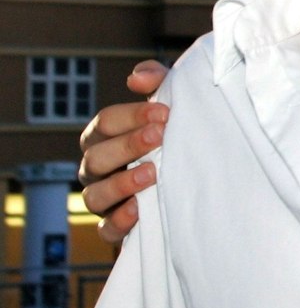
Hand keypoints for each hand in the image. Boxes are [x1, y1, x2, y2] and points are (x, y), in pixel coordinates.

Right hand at [78, 60, 169, 243]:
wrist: (197, 177)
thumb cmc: (174, 133)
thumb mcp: (168, 104)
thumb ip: (156, 81)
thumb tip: (137, 78)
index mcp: (105, 137)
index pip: (104, 123)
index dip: (130, 116)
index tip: (163, 113)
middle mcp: (97, 168)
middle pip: (96, 157)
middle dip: (127, 146)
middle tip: (159, 136)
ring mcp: (104, 199)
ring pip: (94, 195)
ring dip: (121, 184)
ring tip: (152, 173)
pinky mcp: (116, 227)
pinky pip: (107, 229)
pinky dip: (120, 220)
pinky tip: (140, 209)